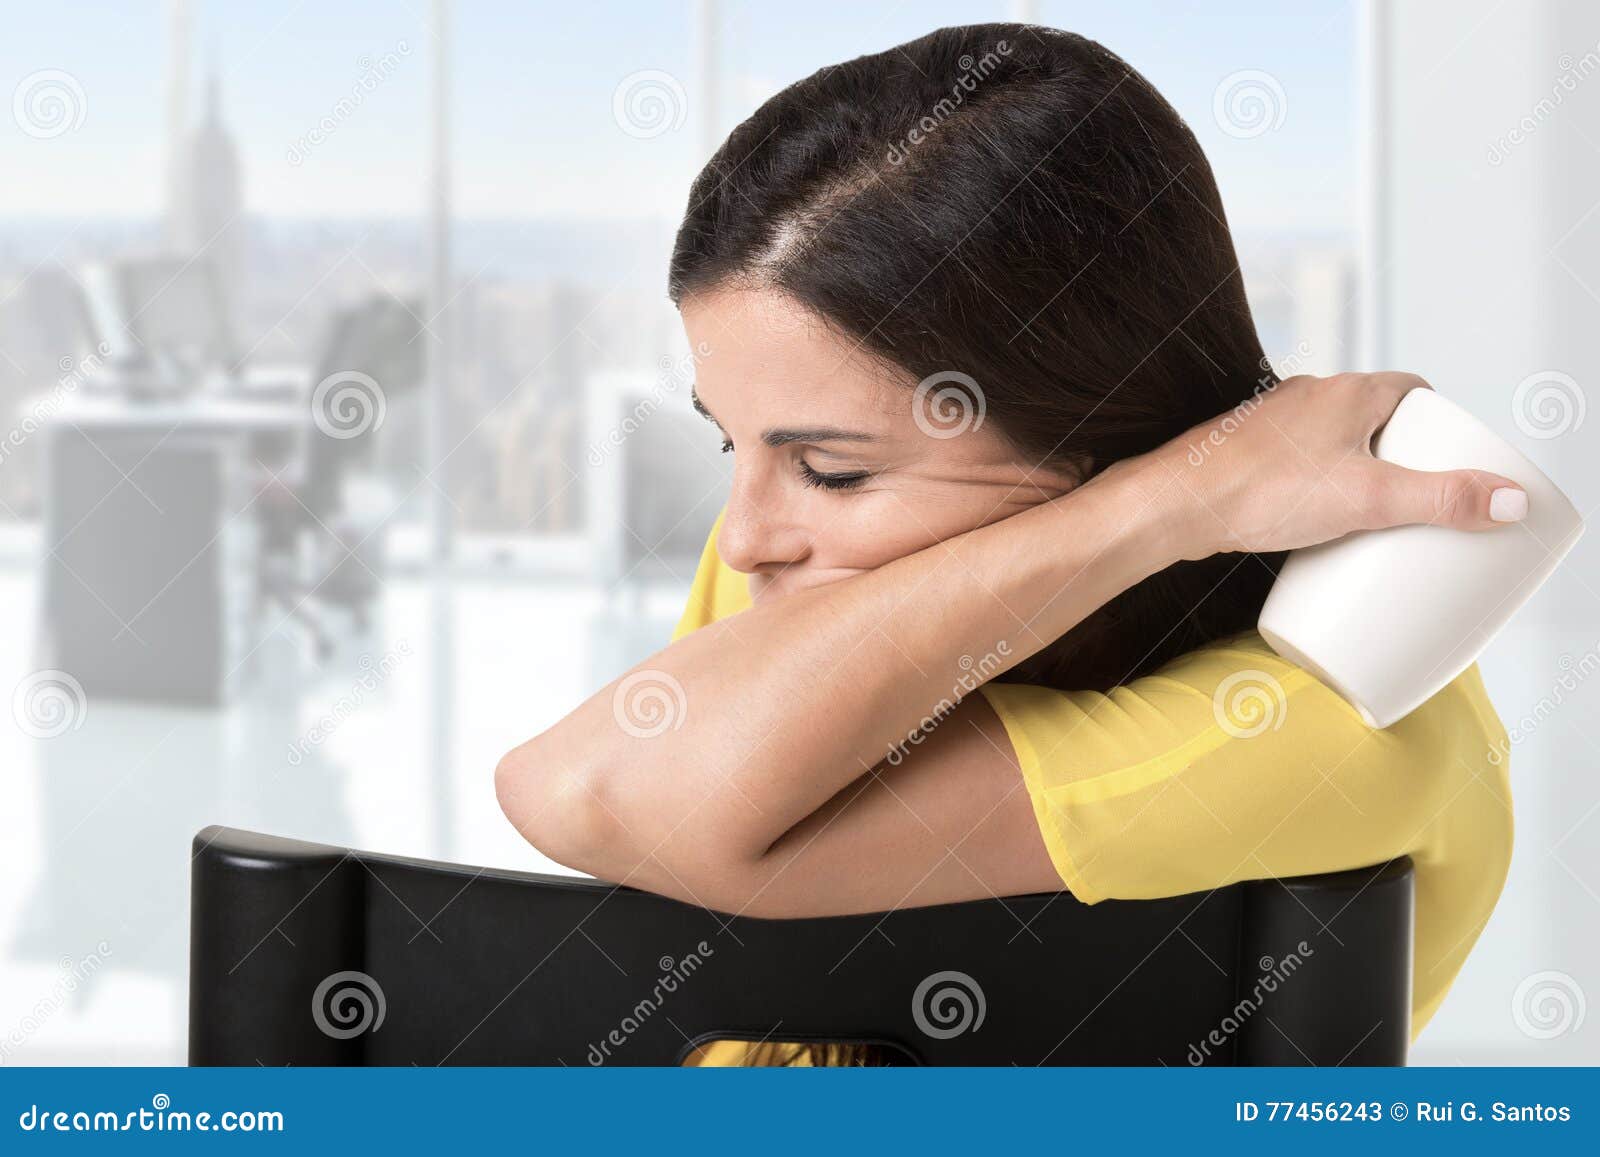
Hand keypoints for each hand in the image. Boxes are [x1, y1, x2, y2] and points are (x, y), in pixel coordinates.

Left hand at [1141, 372, 1527, 560]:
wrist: (1171, 505)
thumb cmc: (1259, 492)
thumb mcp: (1367, 500)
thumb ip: (1439, 499)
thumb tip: (1508, 499)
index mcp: (1347, 392)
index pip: (1413, 389)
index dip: (1439, 422)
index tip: (1454, 458)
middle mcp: (1308, 397)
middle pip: (1376, 416)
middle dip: (1402, 452)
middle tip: (1421, 496)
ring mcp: (1272, 423)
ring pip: (1333, 441)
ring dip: (1357, 470)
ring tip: (1374, 514)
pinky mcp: (1245, 453)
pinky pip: (1298, 462)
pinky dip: (1317, 484)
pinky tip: (1316, 517)